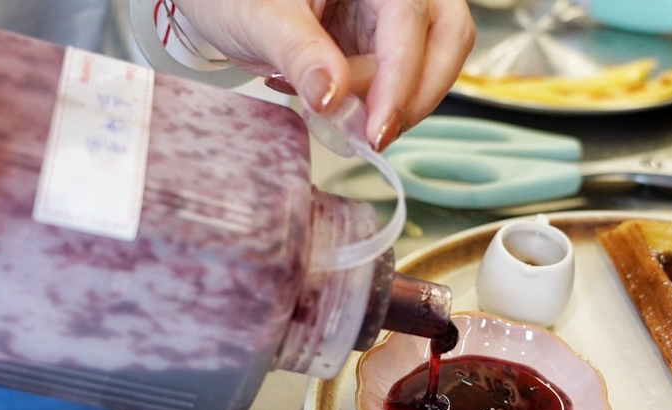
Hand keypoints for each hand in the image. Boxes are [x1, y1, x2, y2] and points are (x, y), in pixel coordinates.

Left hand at [177, 0, 474, 150]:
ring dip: (397, 103)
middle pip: (448, 37)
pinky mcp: (387, 42)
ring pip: (434, 63)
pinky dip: (378, 103)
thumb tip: (332, 96)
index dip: (400, 78)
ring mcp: (396, 14)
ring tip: (338, 114)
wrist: (224, 4)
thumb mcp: (259, 18)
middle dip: (416, 94)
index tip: (377, 129)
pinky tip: (334, 102)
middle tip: (372, 135)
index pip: (409, 19)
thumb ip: (298, 53)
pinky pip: (405, 79)